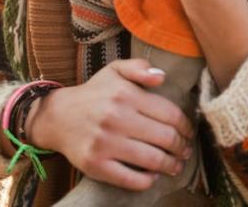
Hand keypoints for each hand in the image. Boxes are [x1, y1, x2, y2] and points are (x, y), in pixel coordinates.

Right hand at [25, 59, 194, 189]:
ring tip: (175, 165)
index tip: (189, 132)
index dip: (185, 126)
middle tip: (185, 151)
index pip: (170, 114)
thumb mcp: (115, 70)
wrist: (58, 117)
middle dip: (181, 147)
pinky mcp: (95, 165)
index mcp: (126, 95)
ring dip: (170, 165)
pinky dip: (147, 180)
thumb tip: (162, 77)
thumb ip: (140, 67)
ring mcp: (105, 143)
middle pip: (165, 138)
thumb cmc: (94, 93)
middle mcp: (116, 118)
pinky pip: (130, 179)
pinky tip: (153, 176)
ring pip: (152, 160)